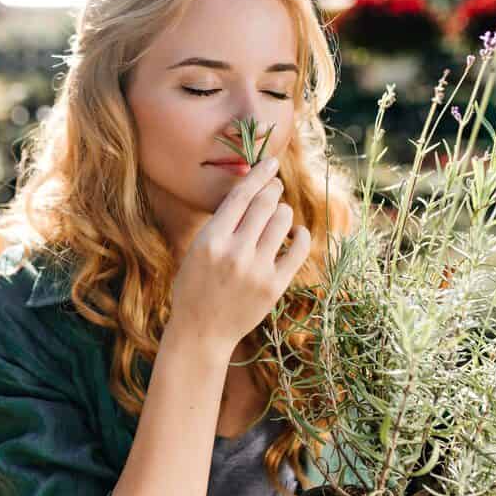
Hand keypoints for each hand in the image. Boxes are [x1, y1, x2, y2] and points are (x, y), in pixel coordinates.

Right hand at [169, 156, 311, 357]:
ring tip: (279, 215)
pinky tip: (295, 234)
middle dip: (273, 189)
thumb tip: (252, 191)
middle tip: (275, 187)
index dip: (259, 174)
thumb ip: (222, 224)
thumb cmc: (194, 287)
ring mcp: (257, 270)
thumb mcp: (196, 250)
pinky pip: (298, 249)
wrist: (201, 332)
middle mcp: (235, 252)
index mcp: (210, 240)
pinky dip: (301, 236)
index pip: (241, 195)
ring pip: (283, 221)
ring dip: (283, 212)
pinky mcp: (275, 286)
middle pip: (265, 203)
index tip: (270, 162)